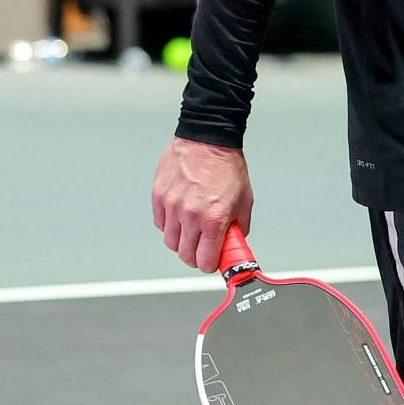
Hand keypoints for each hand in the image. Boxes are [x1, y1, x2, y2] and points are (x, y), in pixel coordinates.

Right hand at [151, 137, 253, 271]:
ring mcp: (172, 206)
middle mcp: (190, 215)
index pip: (204, 260)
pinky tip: (181, 217)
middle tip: (202, 250)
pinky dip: (169, 226)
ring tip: (192, 231)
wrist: (208, 139)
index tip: (210, 263)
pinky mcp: (159, 197)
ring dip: (181, 242)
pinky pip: (160, 224)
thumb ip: (238, 227)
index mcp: (214, 218)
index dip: (209, 265)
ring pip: (170, 242)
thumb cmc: (227, 167)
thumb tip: (234, 244)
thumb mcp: (245, 200)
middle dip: (195, 257)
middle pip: (185, 255)